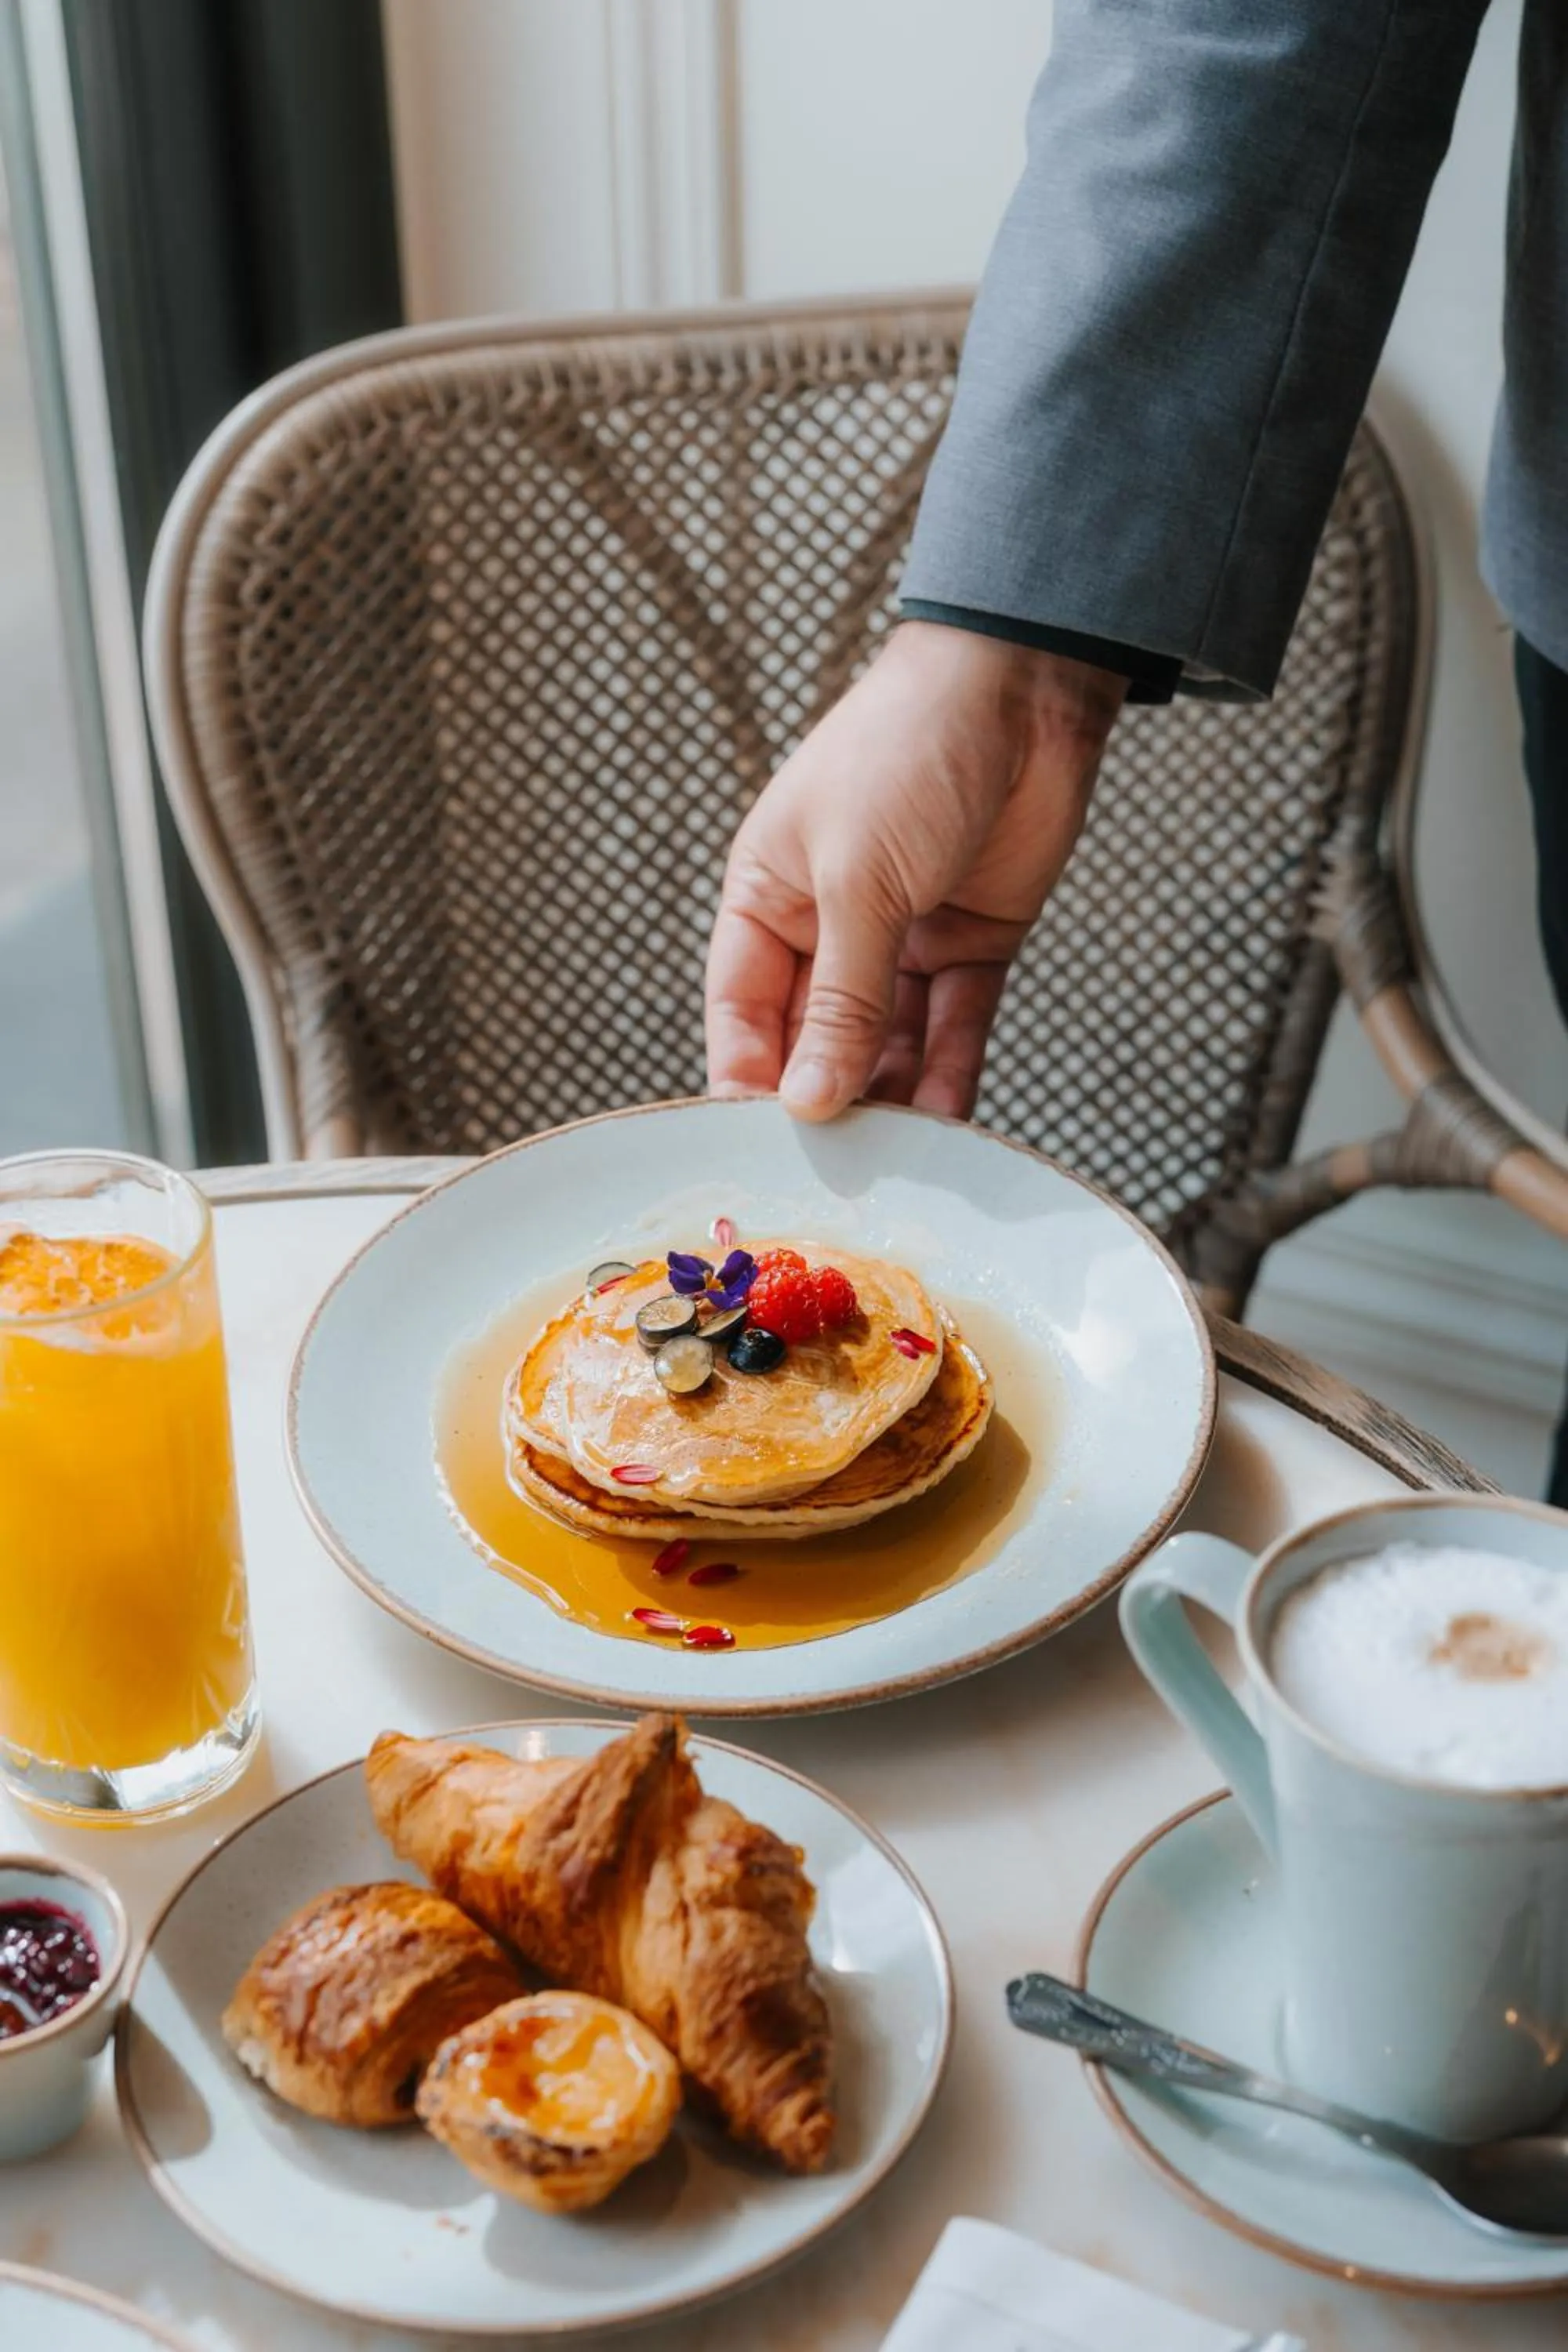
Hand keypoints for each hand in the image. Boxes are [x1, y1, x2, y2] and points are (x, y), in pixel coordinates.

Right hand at [705, 621, 1124, 1121]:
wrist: (1023, 688)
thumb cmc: (906, 753)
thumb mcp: (857, 880)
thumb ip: (841, 998)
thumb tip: (808, 1100)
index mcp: (767, 895)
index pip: (741, 1011)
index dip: (748, 1080)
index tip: (762, 1151)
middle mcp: (827, 925)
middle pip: (815, 1039)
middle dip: (826, 1102)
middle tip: (838, 1178)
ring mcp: (902, 939)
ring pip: (887, 1044)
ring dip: (892, 1100)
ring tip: (898, 1166)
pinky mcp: (971, 944)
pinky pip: (953, 1026)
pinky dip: (951, 1075)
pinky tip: (951, 1128)